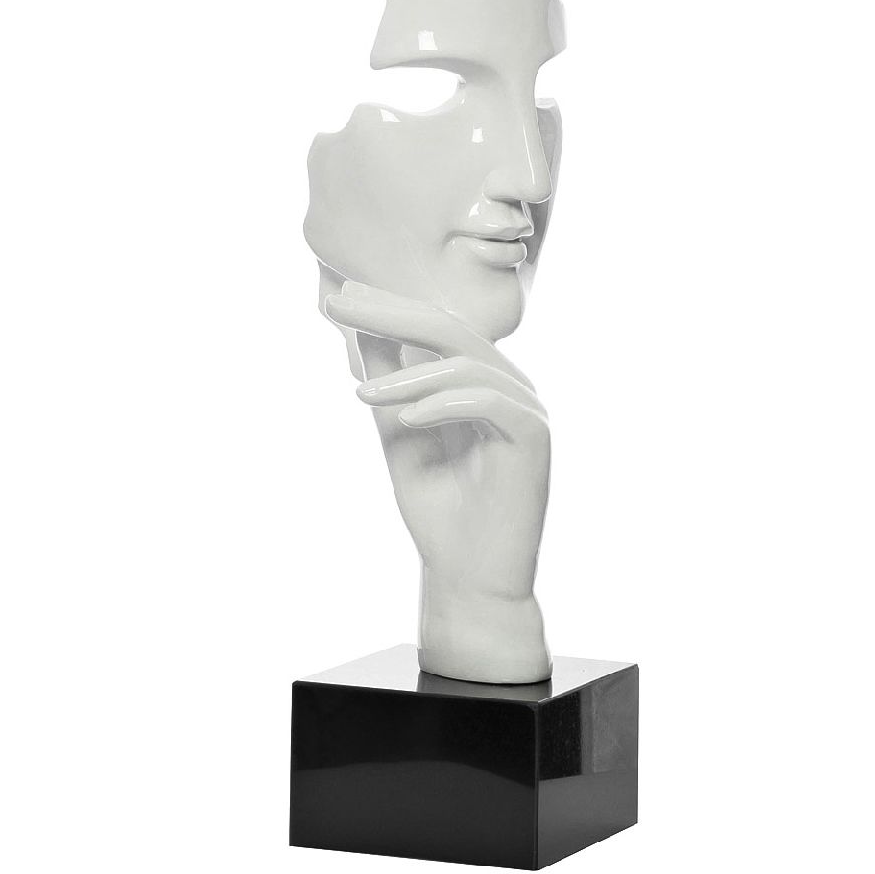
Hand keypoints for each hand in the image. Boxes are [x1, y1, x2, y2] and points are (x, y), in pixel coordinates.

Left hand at [324, 281, 551, 682]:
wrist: (468, 577)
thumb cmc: (440, 512)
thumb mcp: (399, 435)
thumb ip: (391, 384)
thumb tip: (363, 330)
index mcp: (482, 383)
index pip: (437, 330)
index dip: (391, 308)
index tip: (341, 296)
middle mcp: (509, 388)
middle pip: (451, 330)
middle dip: (391, 314)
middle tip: (340, 305)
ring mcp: (526, 409)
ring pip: (467, 363)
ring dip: (408, 376)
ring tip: (363, 395)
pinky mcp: (534, 436)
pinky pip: (487, 401)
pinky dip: (443, 403)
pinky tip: (405, 419)